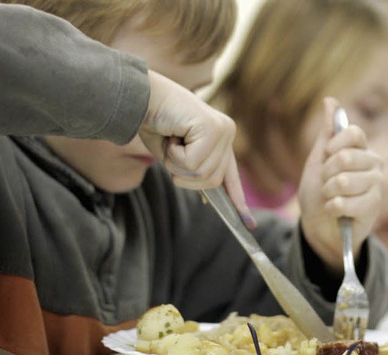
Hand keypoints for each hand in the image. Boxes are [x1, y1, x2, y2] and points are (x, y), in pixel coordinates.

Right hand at [139, 70, 253, 226]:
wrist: (138, 96)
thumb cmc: (152, 122)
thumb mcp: (174, 155)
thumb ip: (193, 171)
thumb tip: (208, 197)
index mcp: (220, 138)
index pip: (231, 176)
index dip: (236, 200)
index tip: (249, 224)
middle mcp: (227, 133)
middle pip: (211, 182)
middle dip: (184, 174)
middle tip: (172, 148)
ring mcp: (223, 130)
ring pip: (202, 174)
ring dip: (176, 163)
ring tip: (171, 140)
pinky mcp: (213, 129)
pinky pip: (193, 163)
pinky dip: (174, 155)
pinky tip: (172, 135)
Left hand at [299, 97, 382, 269]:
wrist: (318, 224)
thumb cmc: (318, 191)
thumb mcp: (317, 159)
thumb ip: (327, 132)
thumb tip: (330, 100)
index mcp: (361, 149)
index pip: (354, 133)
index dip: (335, 143)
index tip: (326, 155)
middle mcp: (373, 164)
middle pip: (346, 157)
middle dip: (326, 173)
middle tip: (326, 183)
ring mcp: (375, 186)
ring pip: (343, 181)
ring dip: (328, 192)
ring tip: (331, 198)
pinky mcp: (373, 208)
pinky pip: (345, 202)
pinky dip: (332, 208)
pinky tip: (335, 211)